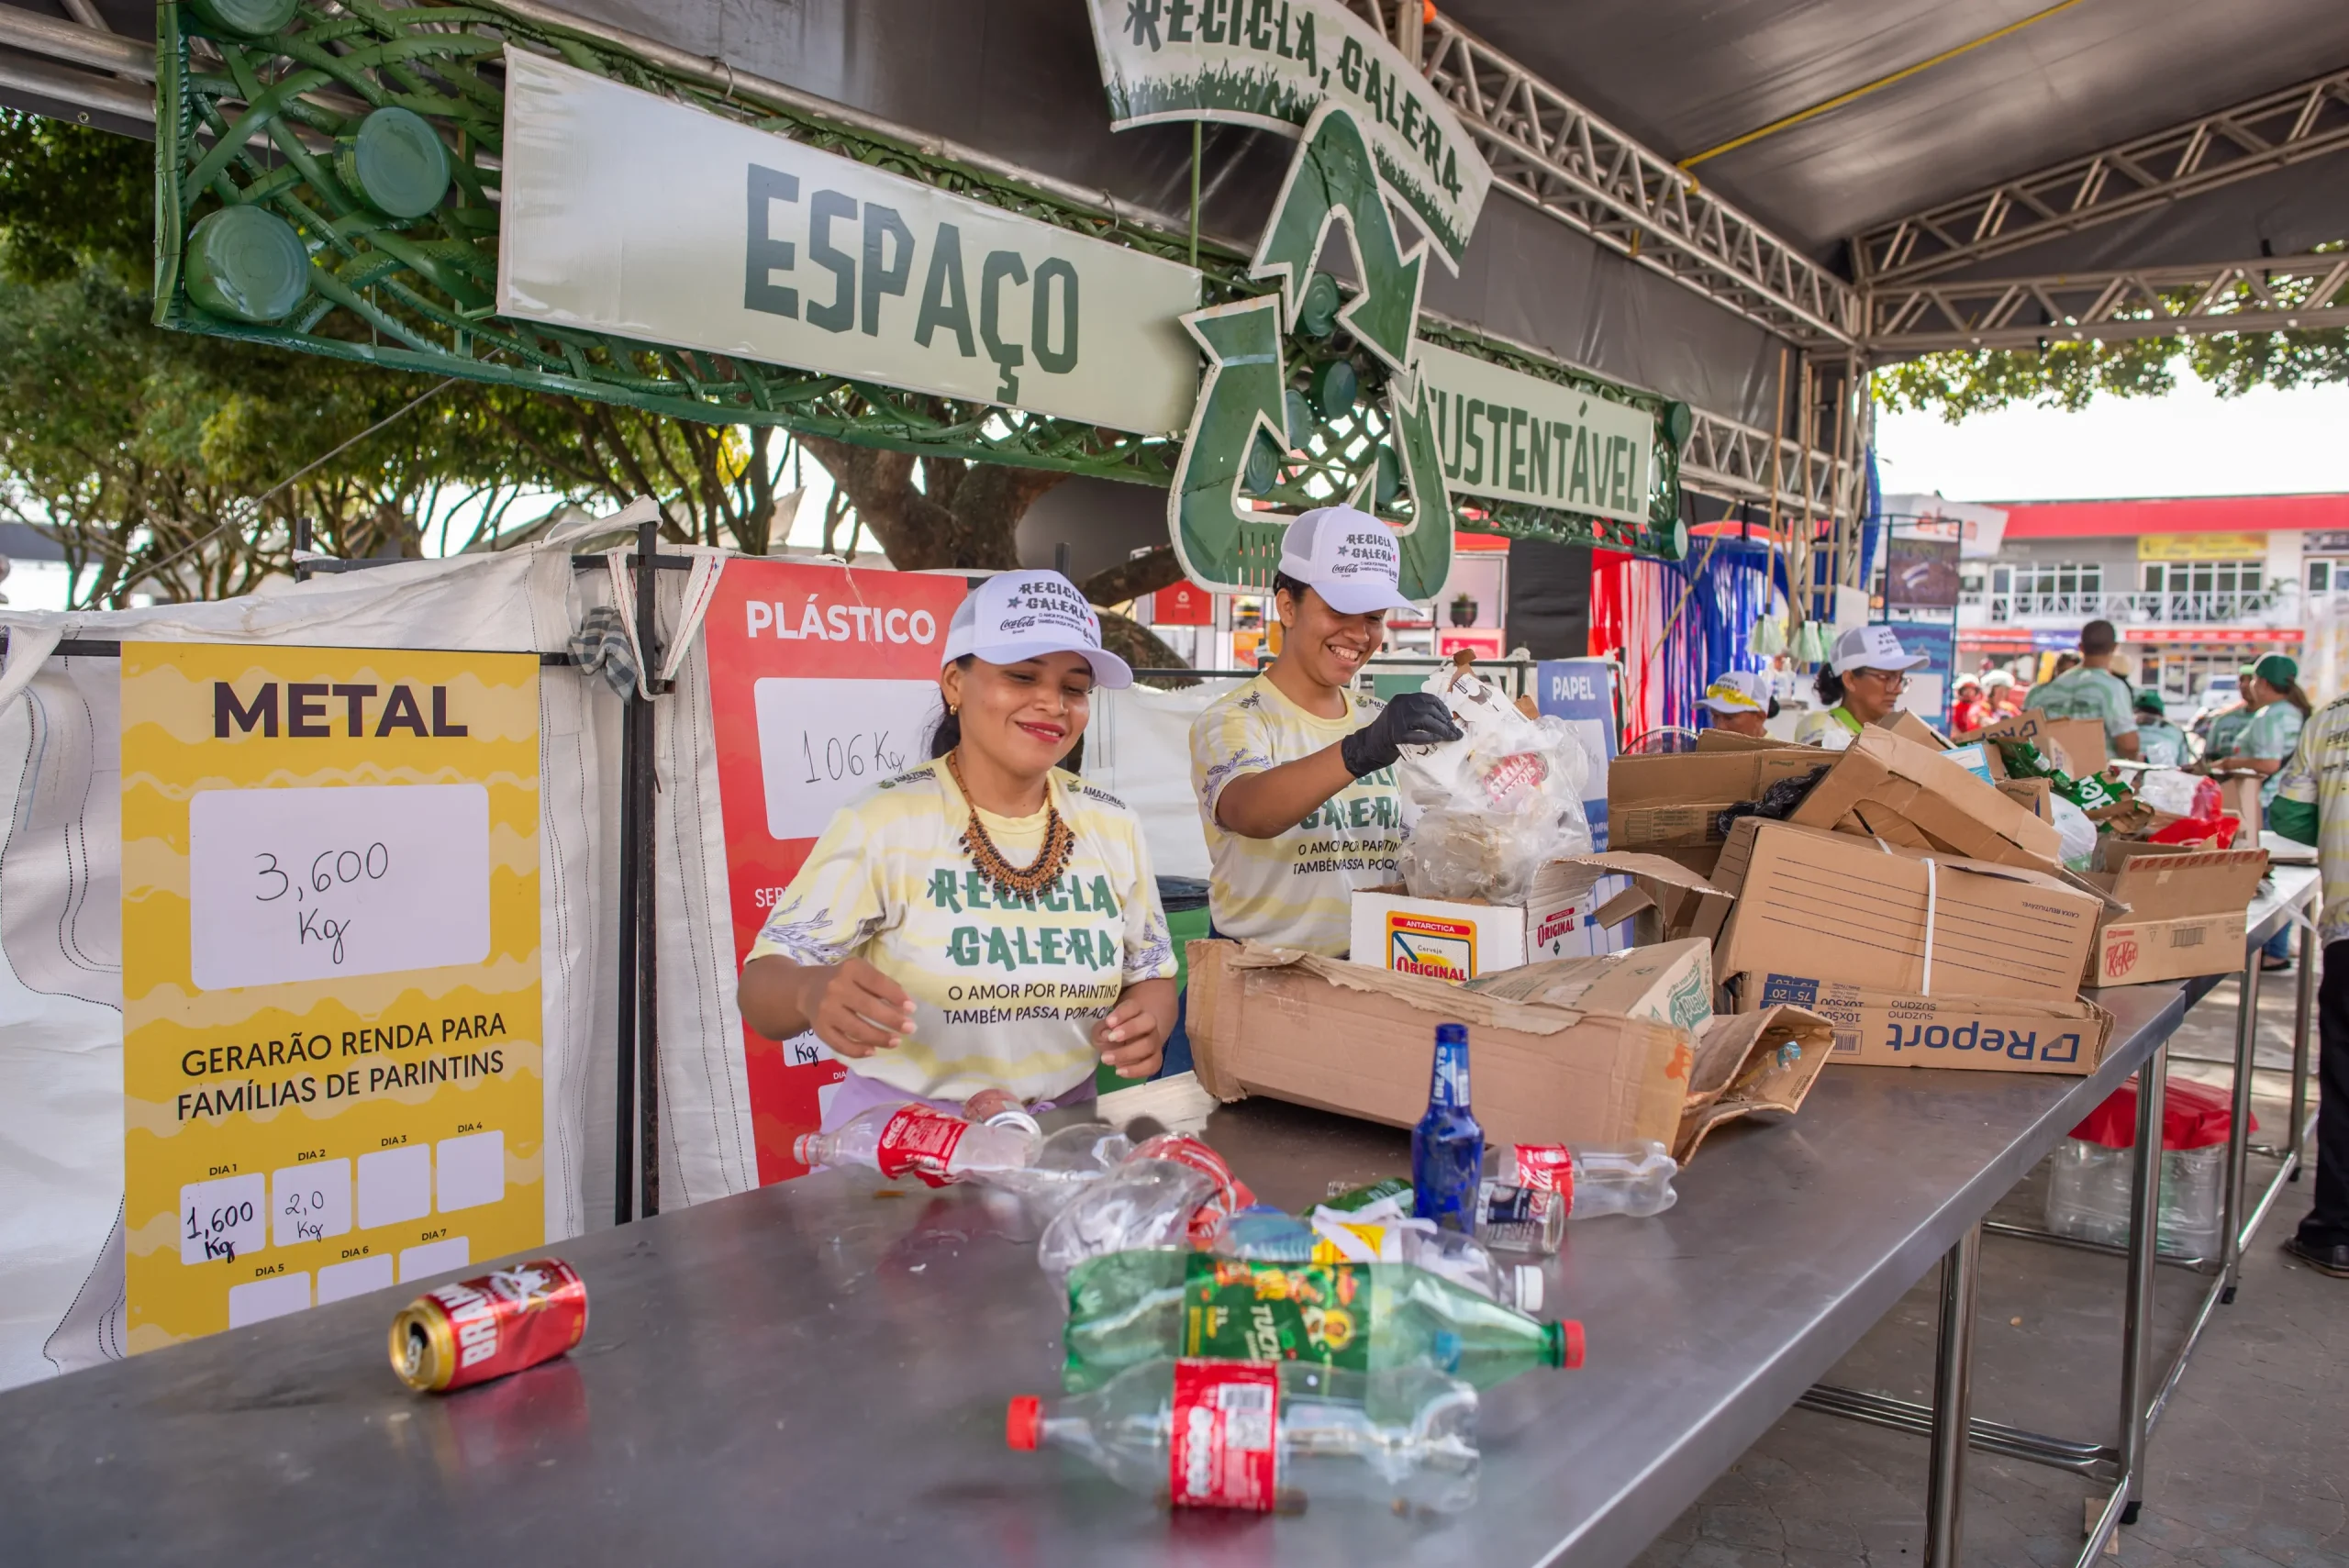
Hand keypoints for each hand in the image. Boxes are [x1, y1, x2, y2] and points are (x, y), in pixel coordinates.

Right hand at [804, 957, 914, 1058]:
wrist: (807, 990)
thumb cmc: (843, 981)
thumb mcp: (859, 973)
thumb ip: (879, 985)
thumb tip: (904, 1007)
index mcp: (850, 969)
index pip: (877, 982)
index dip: (896, 996)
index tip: (912, 1009)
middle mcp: (835, 988)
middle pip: (868, 1007)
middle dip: (892, 1020)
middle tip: (910, 1028)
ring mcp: (826, 1010)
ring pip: (856, 1029)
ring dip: (879, 1038)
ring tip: (896, 1041)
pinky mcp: (820, 1029)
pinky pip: (841, 1044)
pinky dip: (858, 1051)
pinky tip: (873, 1051)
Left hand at [1092, 995, 1168, 1079]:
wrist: (1124, 1046)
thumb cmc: (1110, 1033)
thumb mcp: (1101, 1030)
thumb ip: (1101, 1030)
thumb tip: (1106, 1035)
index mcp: (1135, 1011)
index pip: (1133, 1007)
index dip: (1122, 1013)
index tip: (1109, 1022)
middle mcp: (1148, 1024)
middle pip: (1148, 1022)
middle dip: (1130, 1030)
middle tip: (1111, 1038)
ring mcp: (1154, 1041)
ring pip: (1149, 1045)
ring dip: (1127, 1053)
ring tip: (1106, 1059)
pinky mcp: (1155, 1058)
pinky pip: (1153, 1065)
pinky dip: (1136, 1070)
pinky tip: (1119, 1071)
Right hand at [1339, 691, 1462, 777]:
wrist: (1368, 746)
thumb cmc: (1388, 733)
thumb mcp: (1401, 716)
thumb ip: (1417, 713)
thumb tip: (1444, 719)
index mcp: (1402, 699)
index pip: (1427, 698)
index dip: (1442, 708)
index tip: (1449, 718)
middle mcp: (1400, 706)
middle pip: (1429, 710)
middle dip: (1444, 721)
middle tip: (1453, 731)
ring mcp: (1397, 720)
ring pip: (1426, 721)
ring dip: (1442, 729)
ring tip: (1450, 737)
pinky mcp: (1397, 735)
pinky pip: (1419, 735)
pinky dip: (1431, 737)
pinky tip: (1438, 740)